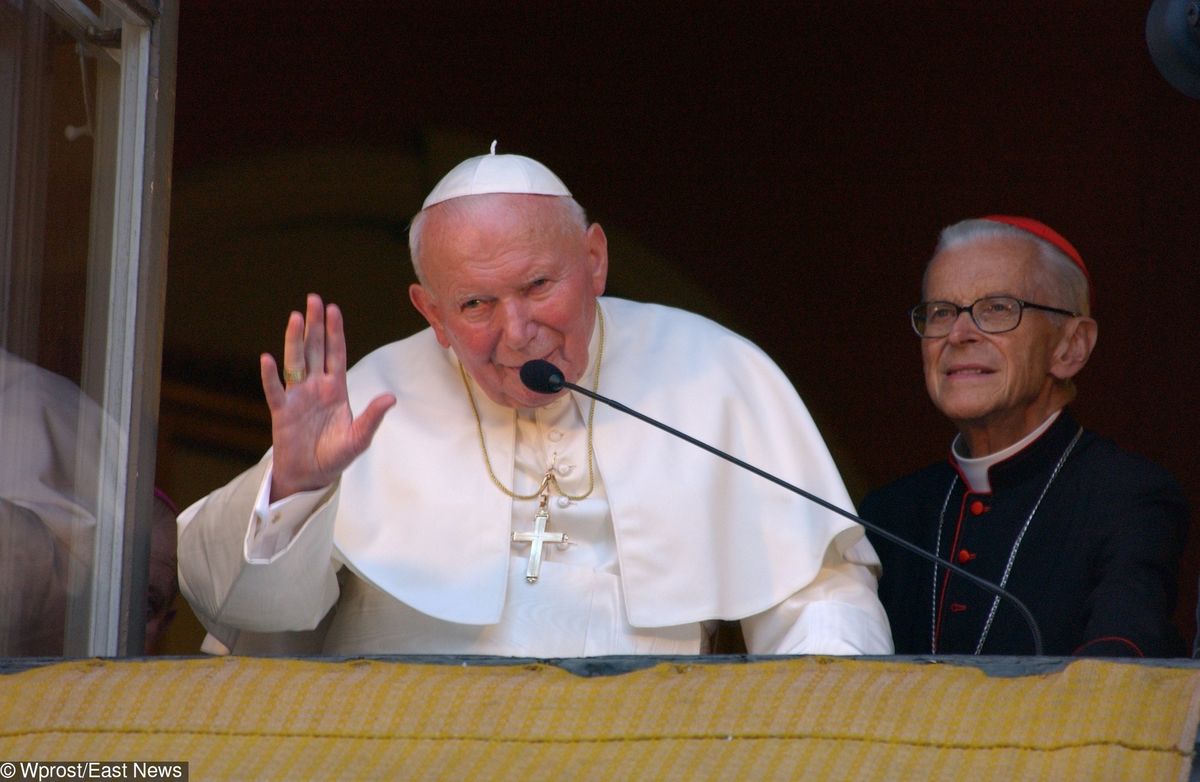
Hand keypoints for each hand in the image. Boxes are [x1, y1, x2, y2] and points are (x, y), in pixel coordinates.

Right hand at [260, 294, 395, 500]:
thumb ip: (373, 417)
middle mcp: (316, 387)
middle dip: (315, 325)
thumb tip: (391, 398)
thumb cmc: (337, 455)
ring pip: (295, 362)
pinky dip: (270, 376)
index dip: (335, 331)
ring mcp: (297, 397)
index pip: (336, 353)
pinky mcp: (282, 411)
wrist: (312, 475)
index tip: (333, 309)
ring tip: (294, 316)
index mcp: (336, 388)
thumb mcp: (360, 437)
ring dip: (294, 340)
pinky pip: (275, 390)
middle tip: (313, 299)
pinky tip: (267, 358)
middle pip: (315, 349)